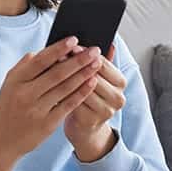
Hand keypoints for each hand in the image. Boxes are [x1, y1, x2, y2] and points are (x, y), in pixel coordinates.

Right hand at [0, 37, 101, 170]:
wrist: (1, 140)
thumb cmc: (9, 106)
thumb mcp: (10, 83)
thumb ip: (26, 65)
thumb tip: (47, 50)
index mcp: (16, 80)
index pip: (40, 61)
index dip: (58, 49)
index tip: (74, 39)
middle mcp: (25, 94)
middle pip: (57, 73)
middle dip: (78, 60)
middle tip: (94, 50)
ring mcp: (37, 110)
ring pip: (65, 88)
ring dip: (83, 74)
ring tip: (97, 64)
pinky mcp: (47, 124)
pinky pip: (68, 105)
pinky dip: (81, 93)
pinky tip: (91, 83)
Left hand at [63, 44, 126, 161]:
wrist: (86, 128)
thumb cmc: (90, 97)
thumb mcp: (99, 78)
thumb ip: (102, 61)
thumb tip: (109, 42)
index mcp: (121, 82)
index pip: (103, 63)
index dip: (86, 54)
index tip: (72, 45)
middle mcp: (117, 97)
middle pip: (93, 76)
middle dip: (74, 64)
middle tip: (59, 54)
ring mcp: (105, 111)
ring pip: (82, 89)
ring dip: (66, 77)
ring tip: (52, 67)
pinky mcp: (90, 121)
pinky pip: (73, 102)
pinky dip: (61, 92)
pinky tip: (50, 84)